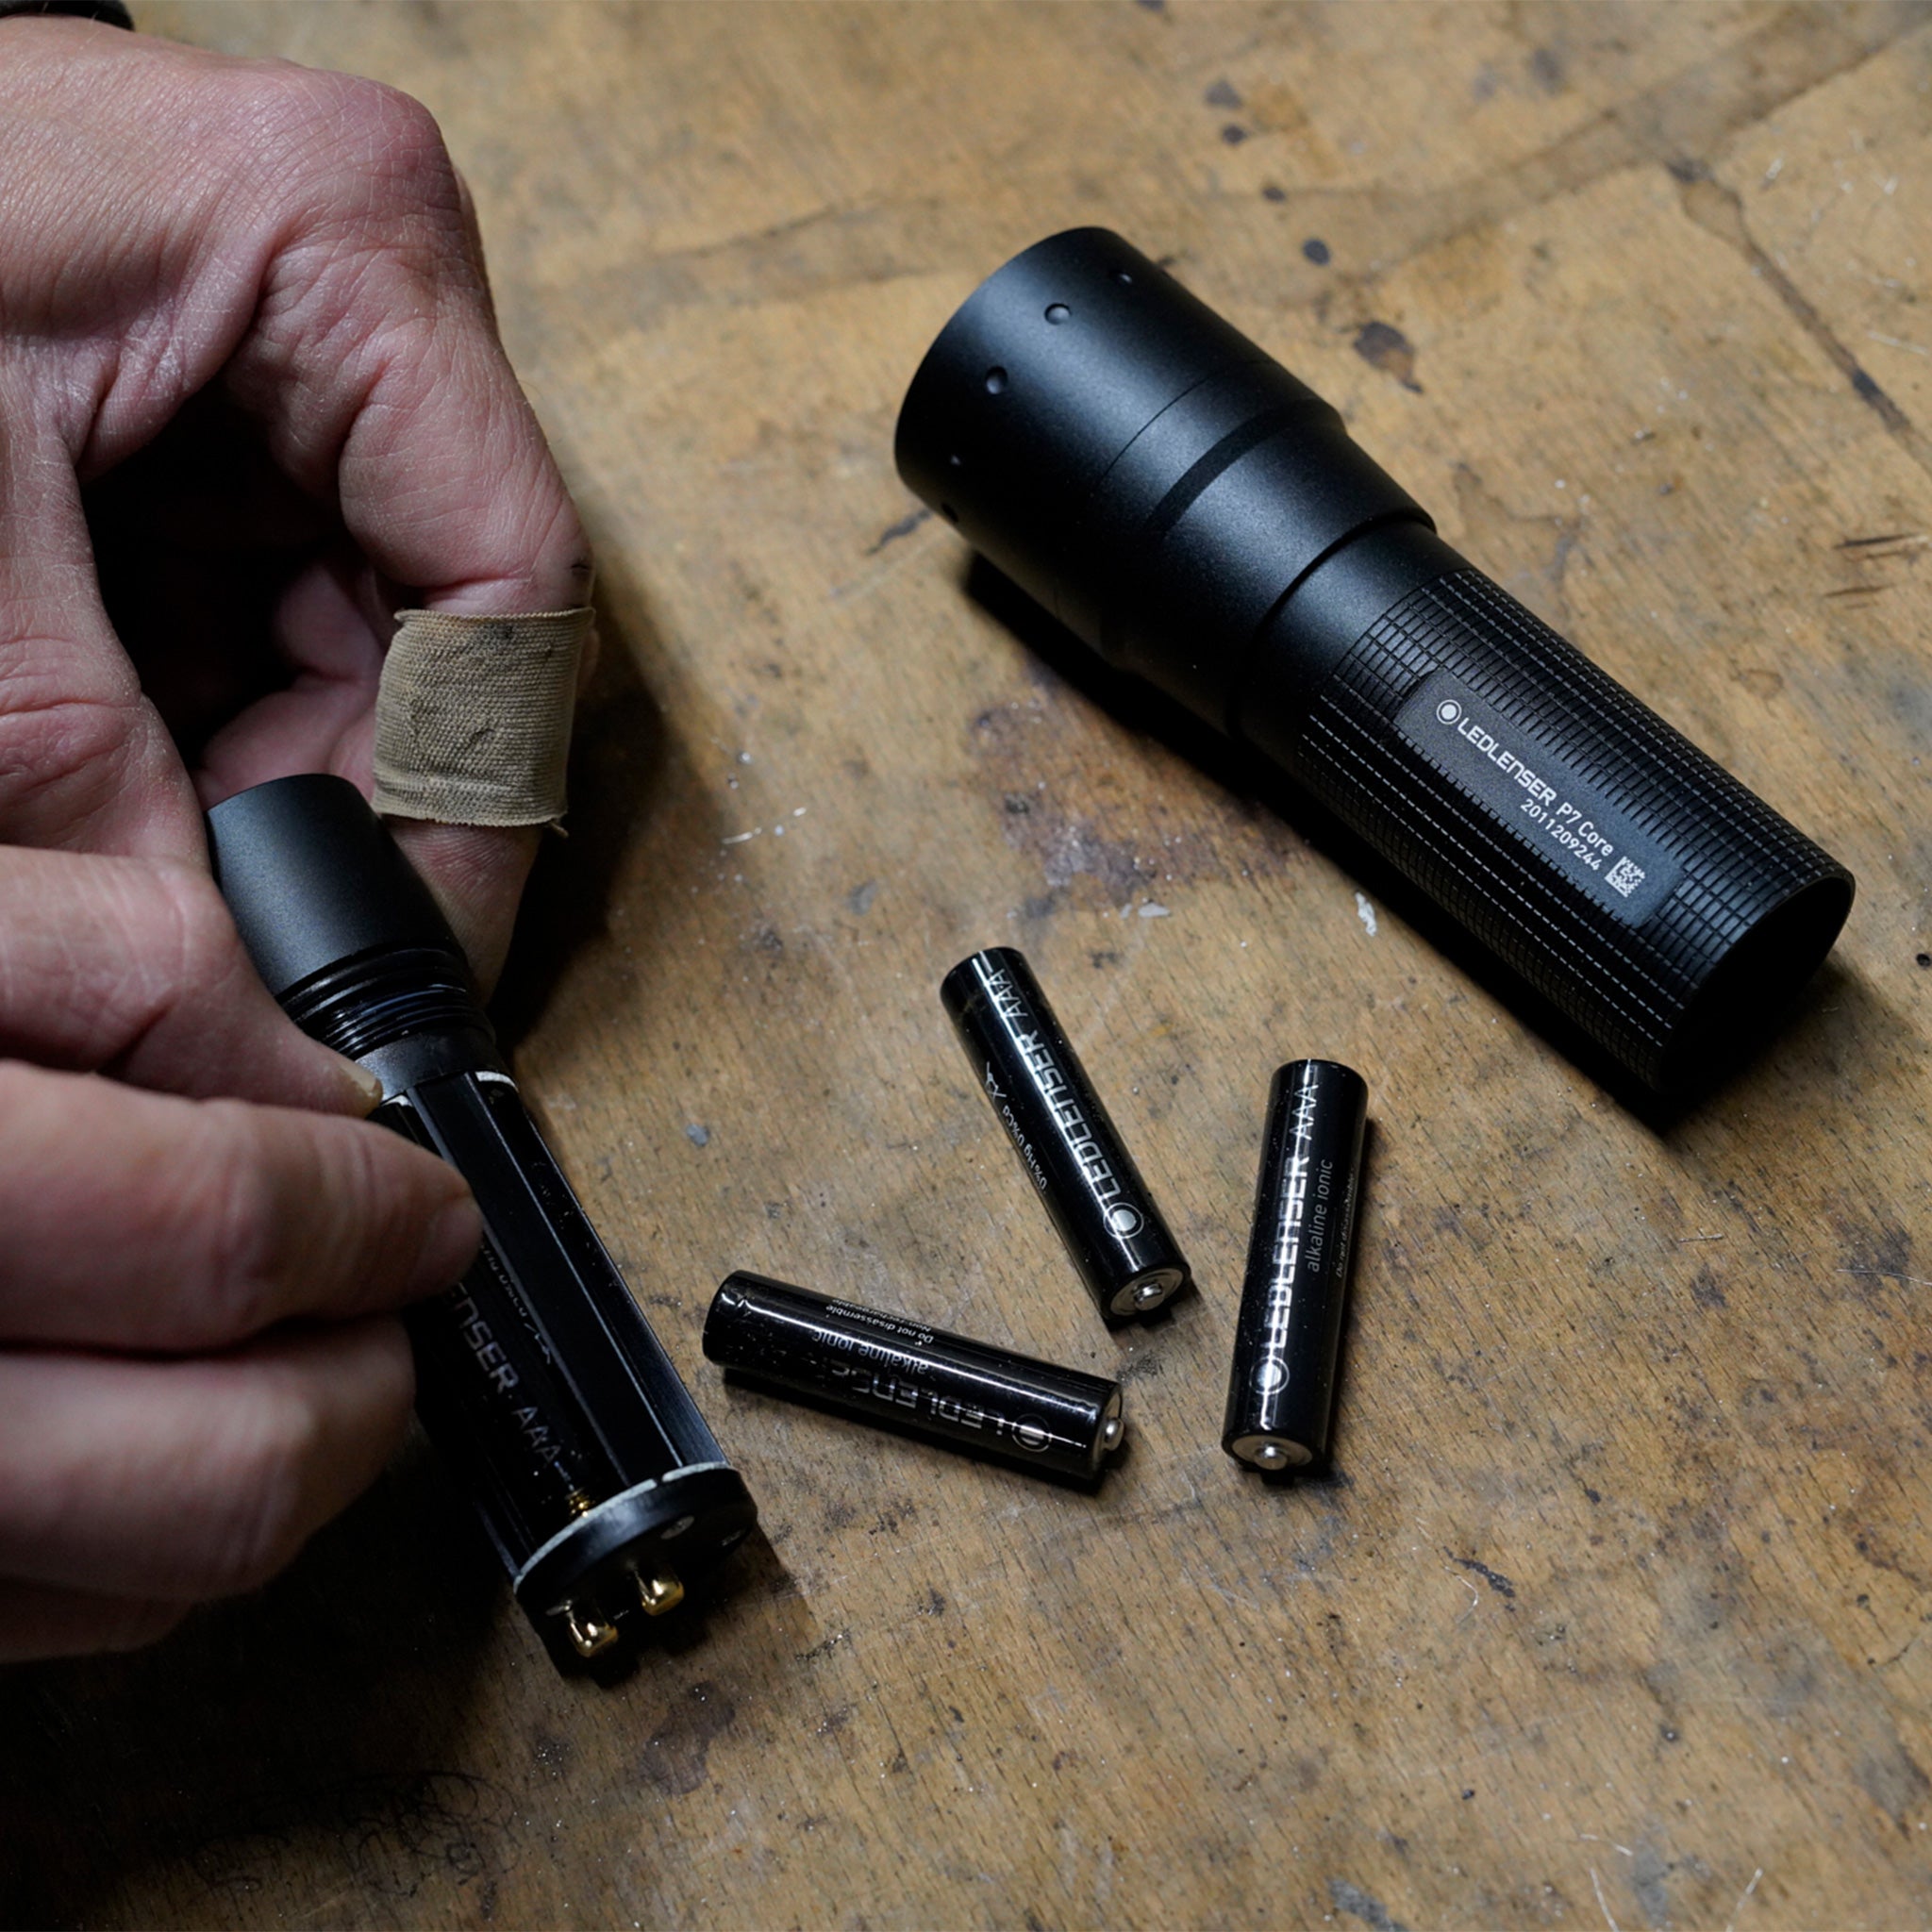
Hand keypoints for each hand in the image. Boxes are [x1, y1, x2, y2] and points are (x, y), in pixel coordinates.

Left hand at [0, 19, 591, 986]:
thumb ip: (85, 755)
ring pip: (365, 629)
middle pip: (441, 620)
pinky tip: (112, 729)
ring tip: (133, 802)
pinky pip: (273, 595)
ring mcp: (301, 341)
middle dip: (339, 784)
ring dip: (262, 751)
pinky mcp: (230, 395)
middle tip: (231, 908)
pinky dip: (202, 698)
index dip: (462, 799)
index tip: (404, 953)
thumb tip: (216, 988)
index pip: (507, 582)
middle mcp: (365, 289)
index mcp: (343, 243)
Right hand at [0, 845, 482, 1660]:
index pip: (214, 1231)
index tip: (427, 1195)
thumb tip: (318, 1107)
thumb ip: (131, 971)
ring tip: (304, 1349)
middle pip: (216, 1475)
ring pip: (151, 1577)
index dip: (373, 1207)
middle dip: (361, 1386)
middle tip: (397, 1292)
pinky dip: (147, 1540)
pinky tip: (147, 1414)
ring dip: (282, 1467)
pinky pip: (44, 1619)